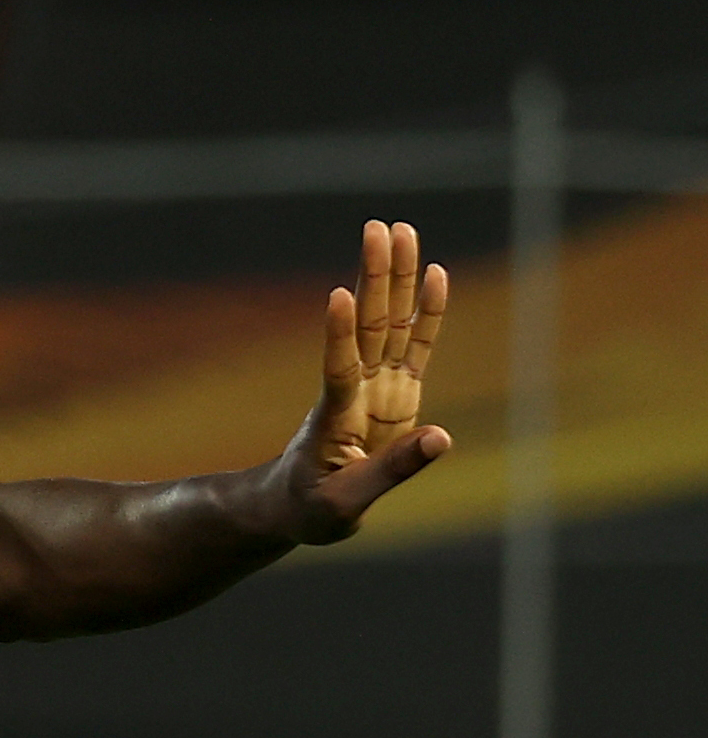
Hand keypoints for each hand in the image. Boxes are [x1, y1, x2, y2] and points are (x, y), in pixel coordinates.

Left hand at [280, 221, 450, 543]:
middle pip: (370, 325)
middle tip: (379, 228)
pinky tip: (434, 273)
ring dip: (395, 278)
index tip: (338, 294)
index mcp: (337, 417)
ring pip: (390, 323)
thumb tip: (441, 438)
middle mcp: (357, 390)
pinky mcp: (397, 393)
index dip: (339, 334)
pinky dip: (427, 312)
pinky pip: (417, 346)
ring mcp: (378, 387)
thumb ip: (391, 471)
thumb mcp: (346, 503)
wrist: (297, 507)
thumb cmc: (312, 509)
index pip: (339, 368)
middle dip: (376, 278)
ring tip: (399, 230)